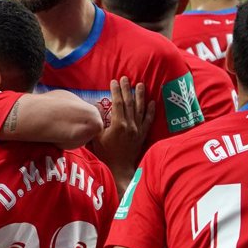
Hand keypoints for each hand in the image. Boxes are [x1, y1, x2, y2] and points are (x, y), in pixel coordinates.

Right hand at [92, 77, 154, 192]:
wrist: (119, 169)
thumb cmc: (105, 154)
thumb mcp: (96, 137)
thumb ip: (97, 122)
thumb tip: (95, 109)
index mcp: (118, 124)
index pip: (117, 103)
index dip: (116, 91)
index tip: (114, 81)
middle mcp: (130, 125)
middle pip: (129, 103)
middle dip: (127, 89)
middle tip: (126, 78)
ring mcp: (137, 130)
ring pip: (140, 109)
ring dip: (140, 96)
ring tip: (140, 84)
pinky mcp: (142, 135)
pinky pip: (148, 121)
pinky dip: (150, 111)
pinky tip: (152, 102)